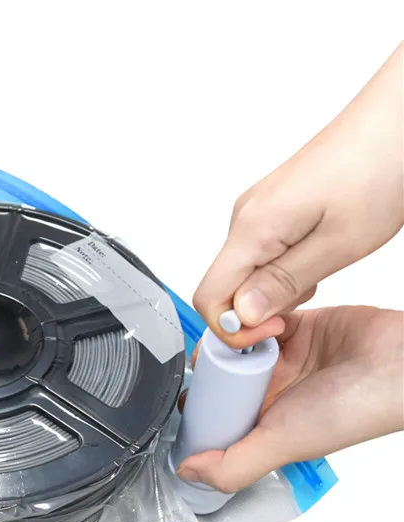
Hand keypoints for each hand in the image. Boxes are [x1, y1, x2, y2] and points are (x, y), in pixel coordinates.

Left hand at [176, 306, 403, 492]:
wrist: (396, 362)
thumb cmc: (353, 409)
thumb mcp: (282, 445)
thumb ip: (234, 465)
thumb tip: (188, 472)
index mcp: (263, 424)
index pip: (215, 416)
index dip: (197, 406)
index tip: (184, 395)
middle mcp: (269, 392)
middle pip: (218, 378)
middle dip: (208, 367)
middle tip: (208, 359)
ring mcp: (280, 359)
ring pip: (232, 346)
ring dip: (227, 339)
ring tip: (231, 337)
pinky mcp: (292, 327)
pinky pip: (256, 319)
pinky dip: (250, 317)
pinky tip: (251, 319)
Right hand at [193, 44, 403, 348]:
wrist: (394, 120)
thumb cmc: (378, 168)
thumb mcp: (338, 243)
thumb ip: (284, 283)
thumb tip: (241, 315)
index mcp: (252, 227)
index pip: (207, 299)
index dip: (233, 328)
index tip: (271, 331)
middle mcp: (244, 218)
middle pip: (223, 288)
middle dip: (256, 310)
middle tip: (306, 301)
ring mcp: (257, 211)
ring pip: (243, 273)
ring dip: (273, 290)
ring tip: (320, 271)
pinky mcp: (271, 209)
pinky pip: (259, 254)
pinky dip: (281, 269)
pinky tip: (317, 256)